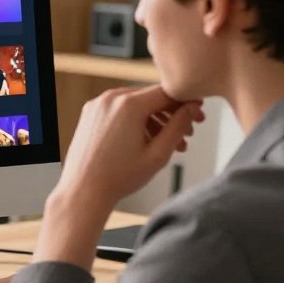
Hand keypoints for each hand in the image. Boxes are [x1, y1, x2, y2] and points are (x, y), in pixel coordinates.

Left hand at [56, 85, 204, 213]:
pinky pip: (120, 110)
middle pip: (152, 98)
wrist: (83, 190)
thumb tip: (192, 108)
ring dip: (156, 120)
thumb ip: (178, 126)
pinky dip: (136, 121)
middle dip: (172, 115)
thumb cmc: (119, 177)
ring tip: (171, 144)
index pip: (168, 93)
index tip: (200, 114)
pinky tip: (148, 141)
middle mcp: (110, 98)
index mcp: (128, 105)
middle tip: (189, 133)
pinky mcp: (90, 113)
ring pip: (136, 104)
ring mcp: (98, 104)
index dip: (187, 102)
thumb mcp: (158, 153)